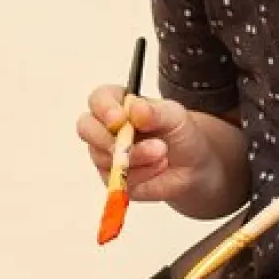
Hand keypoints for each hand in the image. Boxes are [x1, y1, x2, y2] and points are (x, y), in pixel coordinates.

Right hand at [77, 89, 219, 205]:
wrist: (193, 164)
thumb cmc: (180, 132)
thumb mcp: (175, 116)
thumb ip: (155, 112)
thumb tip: (135, 109)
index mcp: (118, 104)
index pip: (98, 99)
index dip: (104, 108)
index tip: (120, 119)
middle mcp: (105, 128)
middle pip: (86, 128)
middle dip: (108, 138)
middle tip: (132, 143)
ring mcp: (106, 154)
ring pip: (103, 157)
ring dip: (136, 157)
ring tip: (162, 153)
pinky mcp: (112, 179)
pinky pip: (117, 178)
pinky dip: (141, 173)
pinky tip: (158, 167)